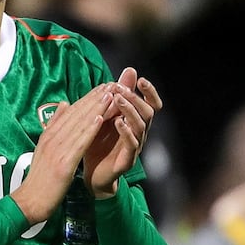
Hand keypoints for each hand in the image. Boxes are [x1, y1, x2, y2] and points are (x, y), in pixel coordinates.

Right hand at [11, 84, 111, 223]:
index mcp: (49, 135)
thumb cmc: (40, 178)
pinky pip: (79, 143)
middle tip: (111, 83)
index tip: (103, 86)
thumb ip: (55, 126)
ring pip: (80, 125)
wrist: (29, 201)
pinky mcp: (64, 163)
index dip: (88, 98)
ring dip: (96, 108)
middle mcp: (52, 138)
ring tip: (110, 95)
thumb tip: (65, 104)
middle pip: (77, 114)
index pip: (71, 112)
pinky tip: (101, 118)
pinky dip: (90, 129)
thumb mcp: (45, 148)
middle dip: (95, 98)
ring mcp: (57, 150)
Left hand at [83, 68, 162, 198]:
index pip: (152, 104)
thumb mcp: (107, 114)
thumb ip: (119, 94)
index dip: (150, 92)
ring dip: (130, 111)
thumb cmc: (100, 142)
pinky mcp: (127, 161)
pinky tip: (118, 122)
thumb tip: (130, 69)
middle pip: (148, 112)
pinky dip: (126, 132)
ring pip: (141, 126)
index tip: (141, 79)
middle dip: (135, 98)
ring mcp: (135, 147)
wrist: (92, 175)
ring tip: (117, 100)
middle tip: (120, 89)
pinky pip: (132, 145)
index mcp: (136, 122)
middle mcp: (140, 133)